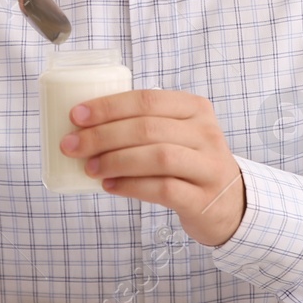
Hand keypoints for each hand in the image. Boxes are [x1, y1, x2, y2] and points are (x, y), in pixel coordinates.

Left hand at [59, 89, 244, 246]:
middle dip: (103, 135)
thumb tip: (84, 128)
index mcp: (195, 108)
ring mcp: (208, 167)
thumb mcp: (177, 133)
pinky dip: (132, 186)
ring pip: (158, 156)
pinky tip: (111, 187)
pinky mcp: (203, 199)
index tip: (76, 116)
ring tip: (90, 168)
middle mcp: (205, 133)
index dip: (109, 106)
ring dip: (116, 161)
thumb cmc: (189, 162)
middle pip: (148, 128)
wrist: (230, 203)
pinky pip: (164, 189)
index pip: (147, 99)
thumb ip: (143, 125)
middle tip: (72, 145)